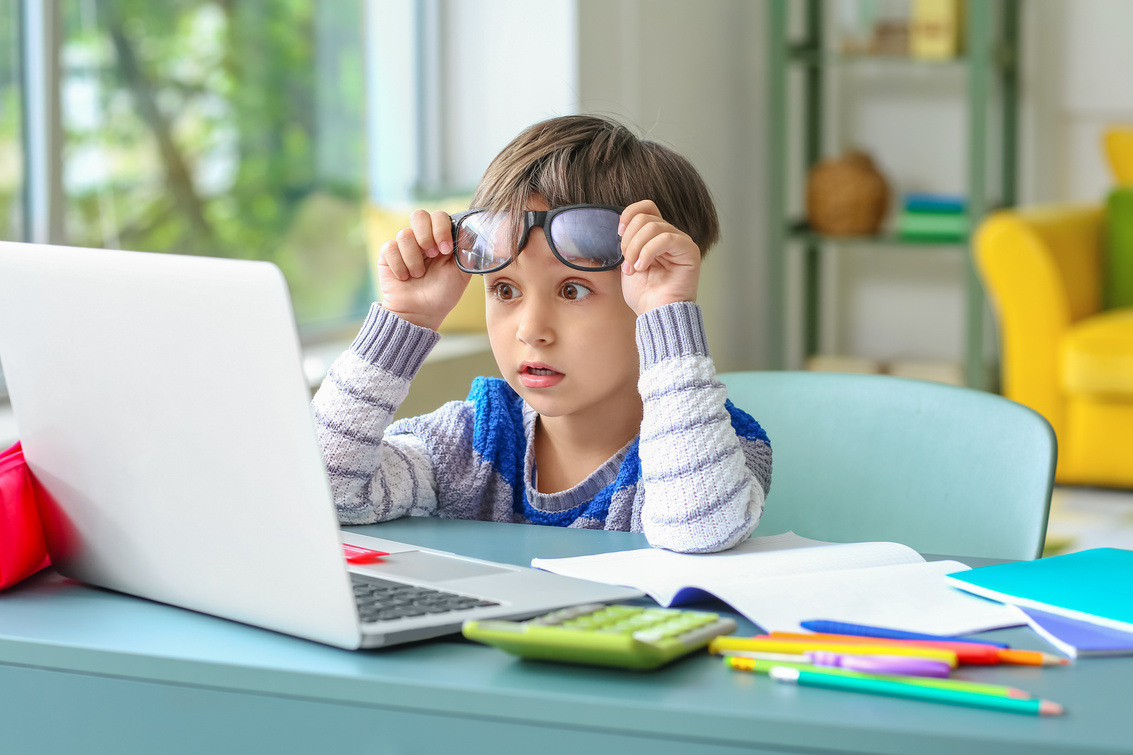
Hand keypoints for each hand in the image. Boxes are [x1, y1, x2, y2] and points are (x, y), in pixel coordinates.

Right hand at [377, 209, 470, 330]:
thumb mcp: (461, 272)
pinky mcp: (387, 255)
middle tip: (432, 255)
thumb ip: (465, 250)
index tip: (446, 249)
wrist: (422, 313)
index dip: (441, 228)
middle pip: (418, 215)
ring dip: (414, 259)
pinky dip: (400, 266)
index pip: (439, 216)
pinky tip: (405, 277)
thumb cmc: (443, 293)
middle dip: (426, 235)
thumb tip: (470, 230)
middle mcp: (421, 238)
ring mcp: (403, 245)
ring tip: (418, 274)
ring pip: (404, 235)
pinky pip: (390, 248)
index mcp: (440, 238)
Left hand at [618, 200, 700, 314]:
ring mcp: (680, 241)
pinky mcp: (689, 250)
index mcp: (655, 235)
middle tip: (627, 262)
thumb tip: (621, 224)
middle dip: (628, 239)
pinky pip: (666, 238)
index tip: (618, 233)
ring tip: (634, 268)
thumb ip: (628, 241)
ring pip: (653, 226)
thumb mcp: (628, 262)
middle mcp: (669, 235)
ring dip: (636, 248)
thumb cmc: (644, 294)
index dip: (629, 214)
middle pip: (645, 217)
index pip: (645, 207)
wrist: (656, 314)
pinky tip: (643, 267)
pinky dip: (648, 251)